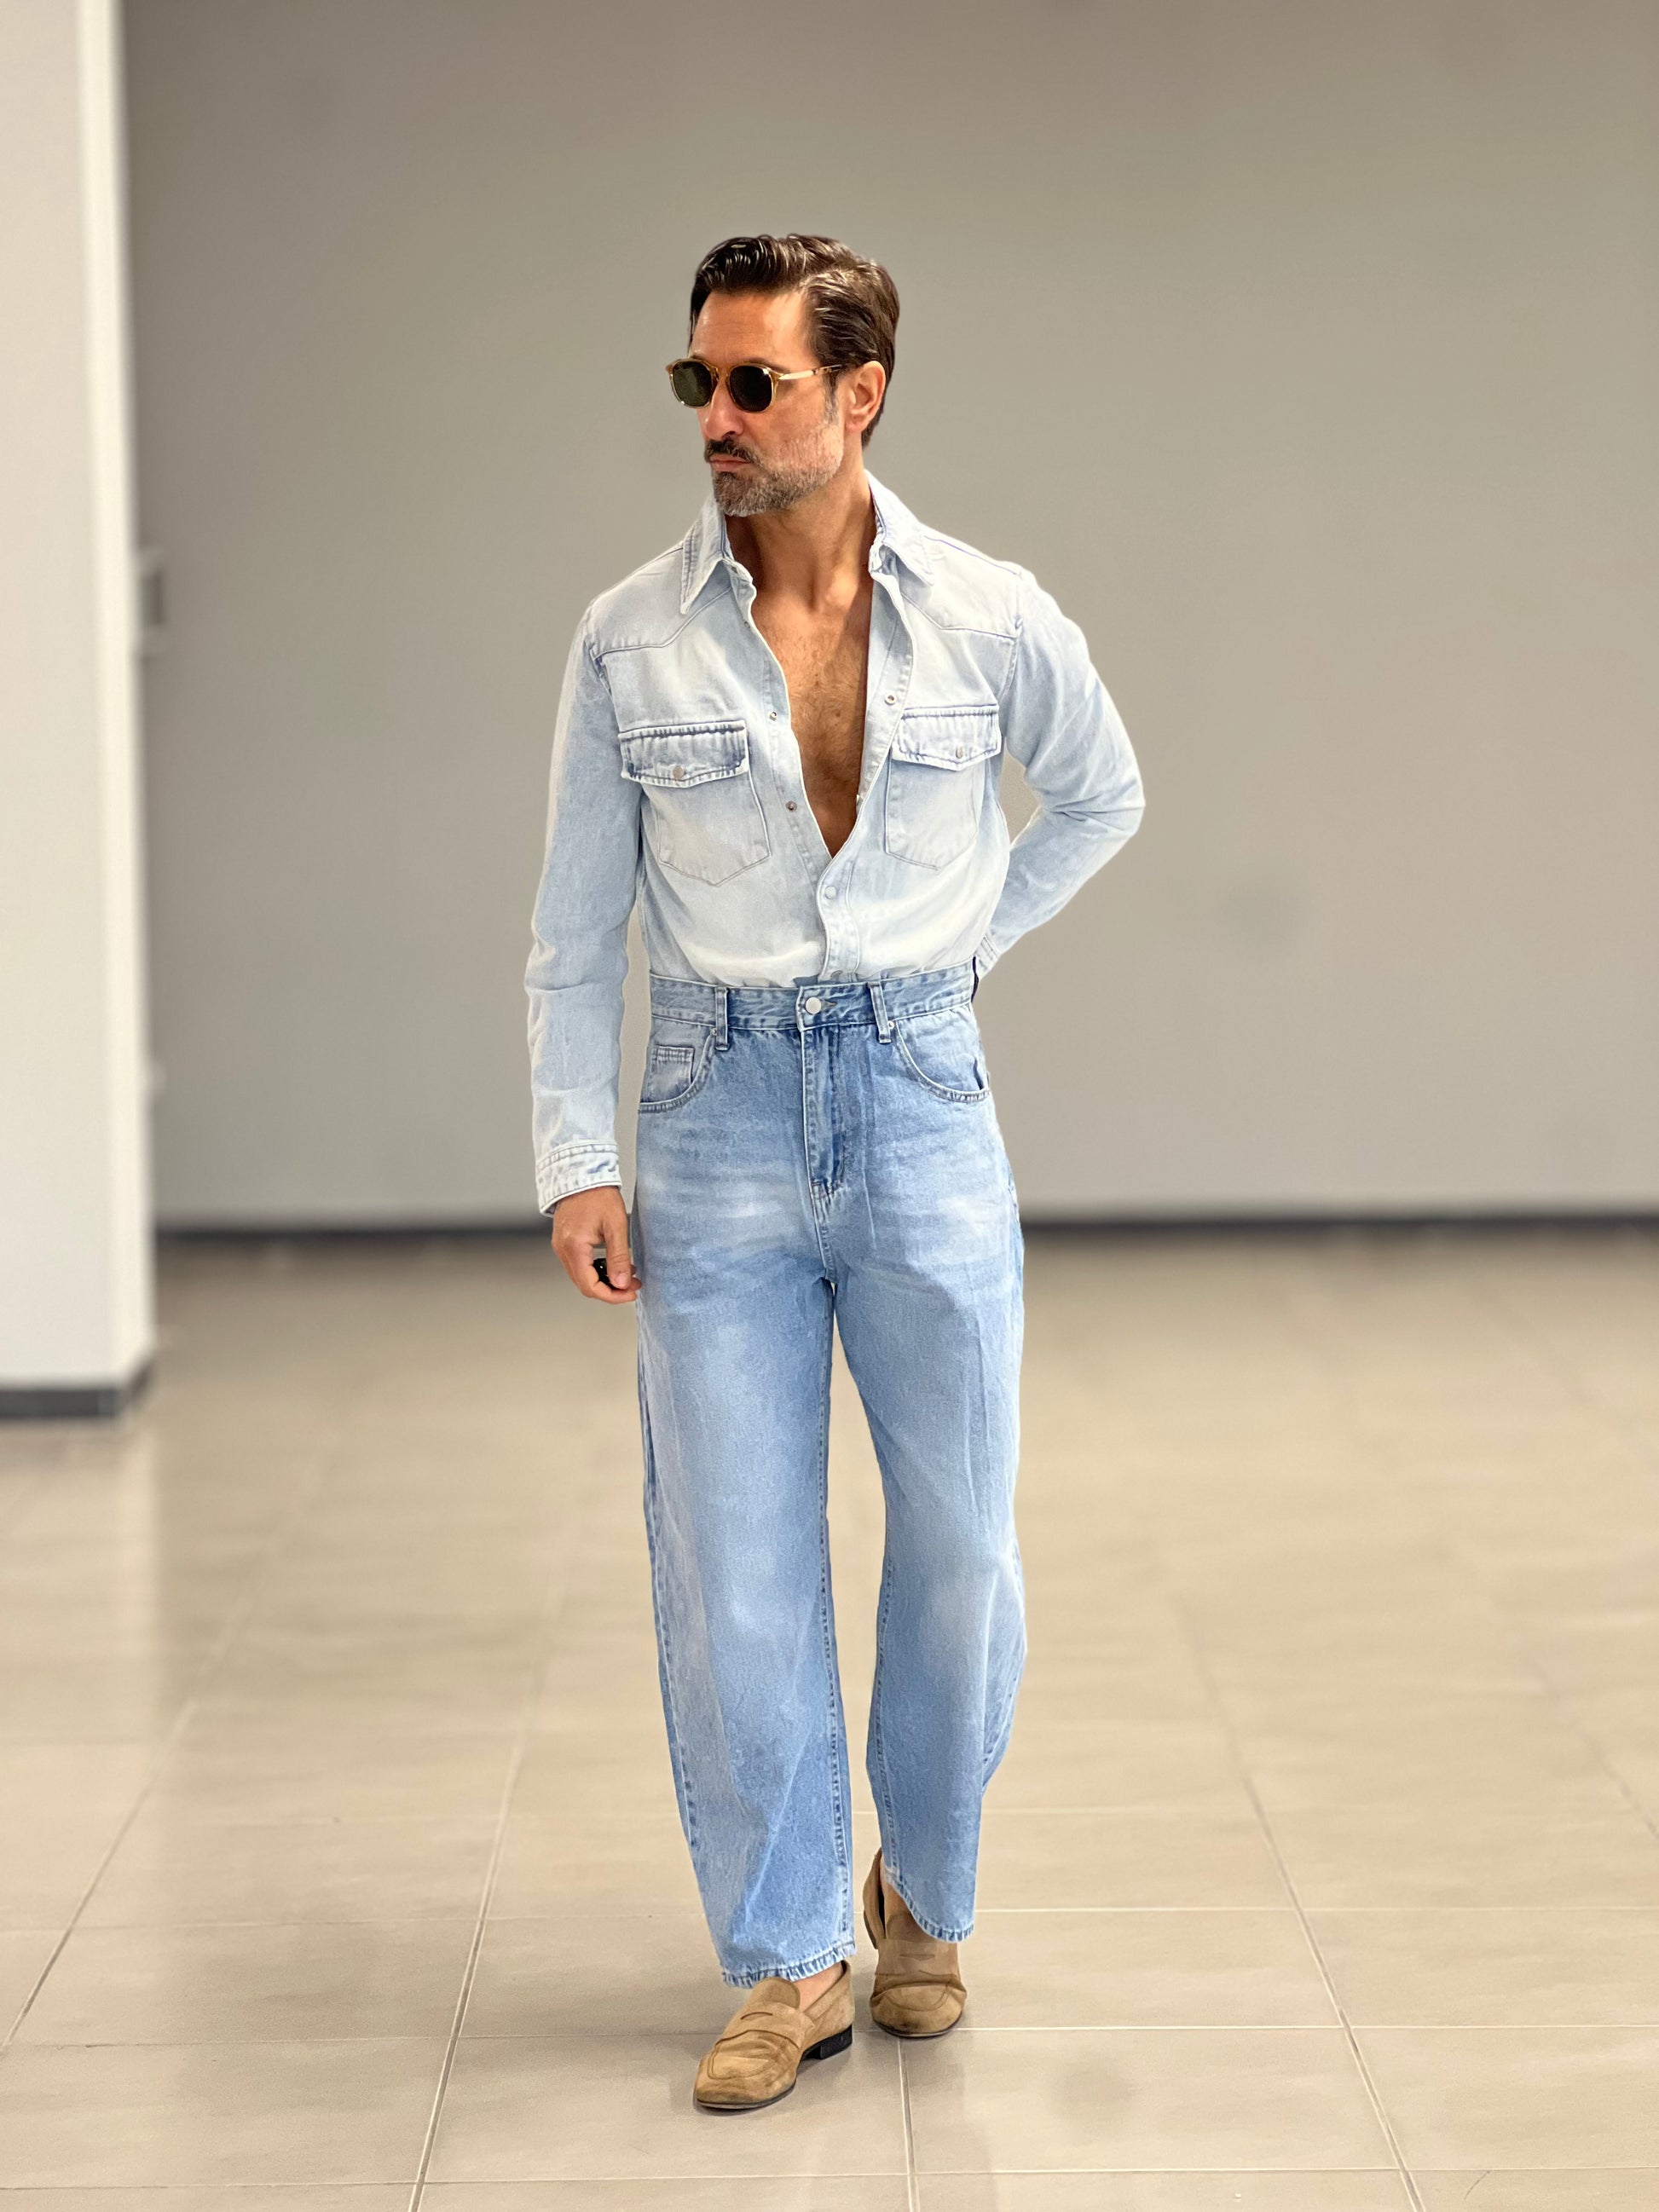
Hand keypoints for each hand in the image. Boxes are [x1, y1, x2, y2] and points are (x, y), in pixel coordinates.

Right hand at [550, 1185, 637, 1302]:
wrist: (582, 1174)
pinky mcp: (564, 1241)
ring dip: (604, 1280)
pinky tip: (613, 1263)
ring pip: (581, 1276)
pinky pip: (578, 1265)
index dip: (612, 1296)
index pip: (590, 1286)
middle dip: (611, 1289)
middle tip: (633, 1284)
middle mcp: (563, 1250)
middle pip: (584, 1285)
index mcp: (574, 1247)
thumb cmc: (599, 1195)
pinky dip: (596, 1269)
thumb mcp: (616, 1226)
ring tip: (627, 1274)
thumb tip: (621, 1283)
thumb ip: (618, 1257)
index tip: (630, 1293)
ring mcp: (561, 1246)